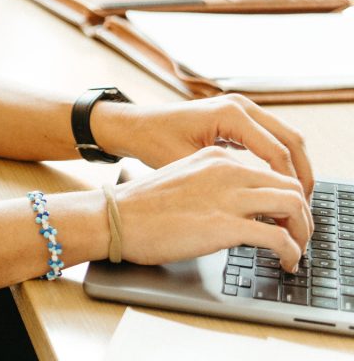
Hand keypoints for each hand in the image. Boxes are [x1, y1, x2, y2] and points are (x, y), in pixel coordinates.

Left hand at [92, 93, 313, 196]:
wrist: (135, 125)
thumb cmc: (154, 142)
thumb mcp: (190, 165)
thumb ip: (227, 180)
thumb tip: (262, 204)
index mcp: (230, 114)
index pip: (278, 152)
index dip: (291, 185)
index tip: (295, 213)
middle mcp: (239, 105)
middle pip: (291, 139)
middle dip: (303, 175)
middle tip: (305, 209)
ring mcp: (240, 107)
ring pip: (286, 137)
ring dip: (295, 167)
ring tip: (296, 202)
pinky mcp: (237, 117)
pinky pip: (271, 137)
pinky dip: (280, 160)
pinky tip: (279, 187)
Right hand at [114, 146, 312, 271]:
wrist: (116, 216)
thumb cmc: (144, 205)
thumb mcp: (184, 177)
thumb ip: (214, 183)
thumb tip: (240, 206)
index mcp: (216, 156)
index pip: (271, 171)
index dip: (285, 197)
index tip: (284, 218)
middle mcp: (226, 169)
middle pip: (290, 185)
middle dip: (302, 213)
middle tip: (297, 235)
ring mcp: (226, 195)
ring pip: (293, 205)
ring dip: (302, 231)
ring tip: (294, 250)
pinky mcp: (224, 225)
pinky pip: (278, 238)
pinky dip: (291, 253)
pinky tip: (282, 262)